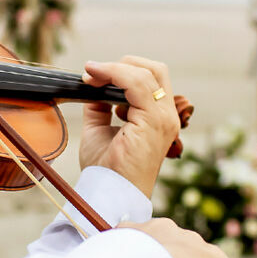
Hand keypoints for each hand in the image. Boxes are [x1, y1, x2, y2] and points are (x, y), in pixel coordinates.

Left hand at [79, 56, 180, 196]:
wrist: (109, 193)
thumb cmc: (106, 170)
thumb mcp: (99, 130)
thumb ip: (99, 107)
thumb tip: (92, 87)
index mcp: (158, 118)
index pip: (151, 79)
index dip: (122, 70)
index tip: (92, 75)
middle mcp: (167, 116)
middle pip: (154, 70)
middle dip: (122, 64)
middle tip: (93, 72)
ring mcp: (163, 118)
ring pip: (145, 73)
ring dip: (113, 68)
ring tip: (90, 76)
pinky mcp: (153, 121)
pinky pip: (136, 84)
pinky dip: (114, 74)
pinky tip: (94, 79)